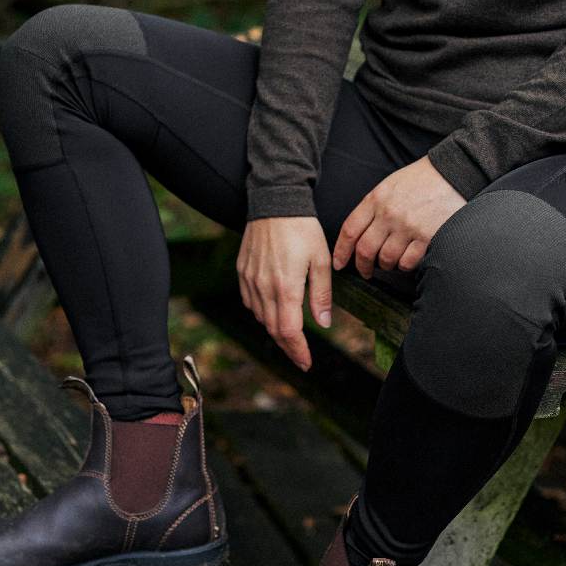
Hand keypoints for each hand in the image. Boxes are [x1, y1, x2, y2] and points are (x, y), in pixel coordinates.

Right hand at [237, 216, 331, 371]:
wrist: (275, 201)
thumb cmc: (302, 228)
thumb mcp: (321, 259)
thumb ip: (321, 294)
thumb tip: (323, 323)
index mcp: (286, 287)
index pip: (289, 331)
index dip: (298, 351)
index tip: (307, 363)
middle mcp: (264, 288)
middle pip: (273, 329)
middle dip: (289, 347)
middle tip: (301, 357)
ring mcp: (250, 280)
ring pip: (260, 317)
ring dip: (276, 330)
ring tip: (291, 336)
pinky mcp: (242, 271)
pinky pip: (250, 302)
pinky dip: (262, 312)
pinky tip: (273, 311)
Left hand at [332, 155, 465, 279]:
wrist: (453, 171)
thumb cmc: (421, 179)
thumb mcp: (390, 184)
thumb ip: (374, 206)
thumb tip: (359, 234)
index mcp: (376, 198)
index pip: (350, 230)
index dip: (341, 251)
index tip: (339, 263)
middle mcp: (389, 213)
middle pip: (365, 250)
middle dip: (362, 266)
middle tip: (365, 272)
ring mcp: (408, 226)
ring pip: (386, 259)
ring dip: (386, 265)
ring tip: (390, 262)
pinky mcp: (427, 236)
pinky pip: (407, 262)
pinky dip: (404, 265)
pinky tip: (407, 259)